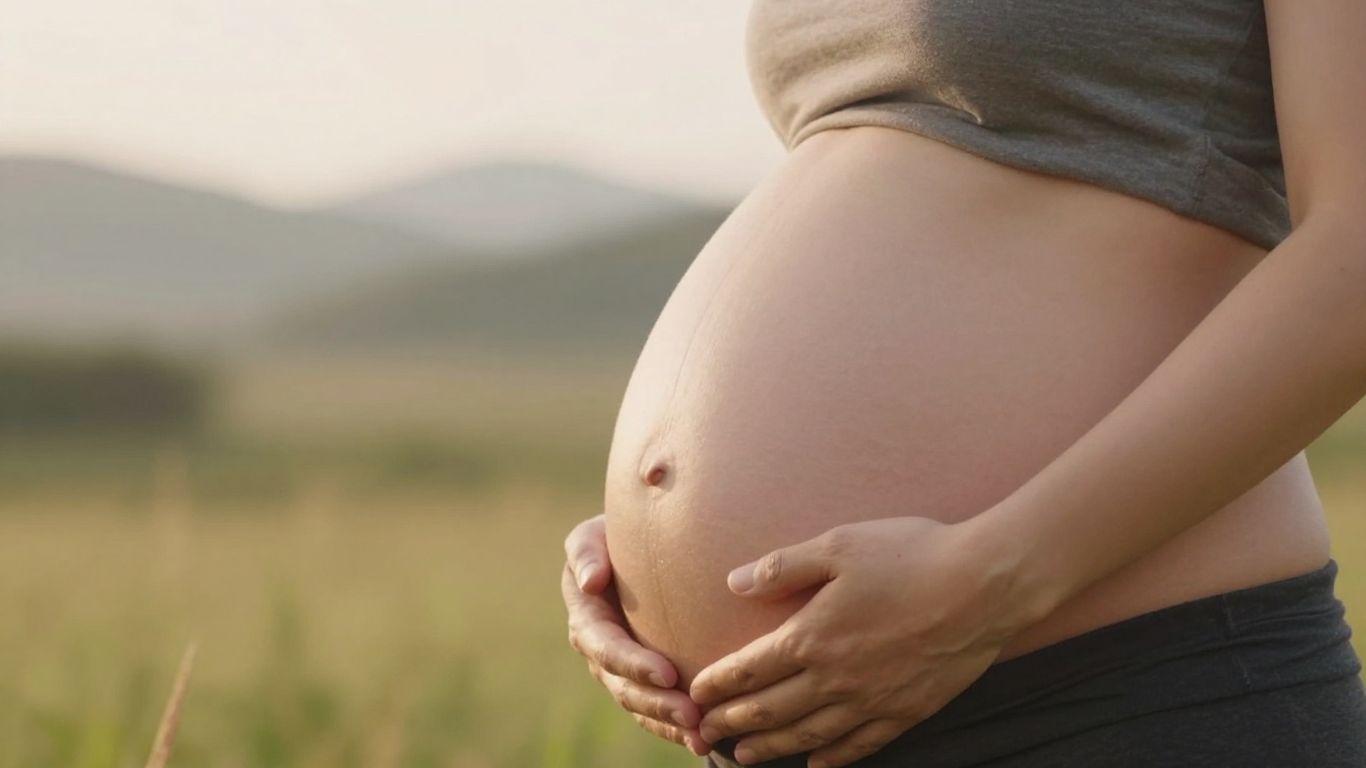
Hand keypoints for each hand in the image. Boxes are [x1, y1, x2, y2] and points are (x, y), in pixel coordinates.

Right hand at [562, 513, 711, 755]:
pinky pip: (653, 711)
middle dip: (657, 703)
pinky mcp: (639, 679)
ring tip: (702, 737)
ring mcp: (618, 668)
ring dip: (669, 723)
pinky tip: (703, 742)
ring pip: (639, 704)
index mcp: (586, 613)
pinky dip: (675, 729)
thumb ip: (586, 551)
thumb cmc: (617, 532)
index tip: (667, 673)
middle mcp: (598, 647)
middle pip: (623, 685)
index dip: (632, 663)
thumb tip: (590, 581)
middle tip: (692, 714)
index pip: (605, 645)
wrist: (636, 547)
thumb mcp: (593, 533)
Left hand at [689, 515, 1041, 767]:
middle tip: (705, 734)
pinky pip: (861, 745)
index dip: (717, 685)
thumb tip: (732, 582)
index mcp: (811, 636)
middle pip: (770, 710)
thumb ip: (783, 567)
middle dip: (733, 723)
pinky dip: (833, 758)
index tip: (694, 696)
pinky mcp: (907, 711)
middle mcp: (835, 678)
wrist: (984, 586)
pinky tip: (818, 764)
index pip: (749, 670)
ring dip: (771, 748)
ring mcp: (872, 701)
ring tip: (743, 757)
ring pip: (808, 735)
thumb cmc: (910, 554)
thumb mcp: (838, 545)